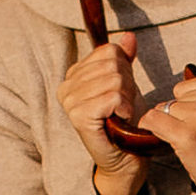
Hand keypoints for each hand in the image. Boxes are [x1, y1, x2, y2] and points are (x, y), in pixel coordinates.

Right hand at [56, 32, 146, 194]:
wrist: (125, 158)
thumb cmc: (124, 122)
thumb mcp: (126, 84)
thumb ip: (123, 59)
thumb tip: (129, 36)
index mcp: (74, 75)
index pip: (108, 51)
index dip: (125, 69)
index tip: (124, 91)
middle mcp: (66, 86)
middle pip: (113, 64)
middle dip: (128, 84)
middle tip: (124, 106)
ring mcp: (70, 101)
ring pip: (115, 79)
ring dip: (128, 98)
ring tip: (121, 114)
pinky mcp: (79, 116)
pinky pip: (113, 96)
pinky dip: (124, 108)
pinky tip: (120, 120)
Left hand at [138, 65, 195, 186]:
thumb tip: (187, 68)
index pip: (187, 86)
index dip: (190, 105)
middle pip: (176, 98)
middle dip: (181, 115)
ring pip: (165, 108)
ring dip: (172, 125)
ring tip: (195, 140)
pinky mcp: (188, 134)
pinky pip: (153, 119)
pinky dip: (150, 126)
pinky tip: (164, 136)